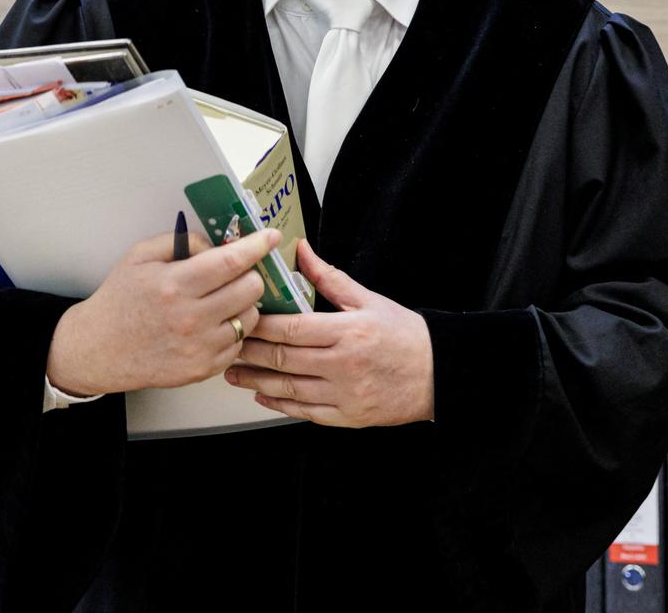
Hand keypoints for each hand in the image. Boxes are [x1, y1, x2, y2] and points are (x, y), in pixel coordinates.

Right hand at [45, 227, 274, 394]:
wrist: (98, 348)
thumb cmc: (120, 299)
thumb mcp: (140, 256)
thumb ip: (182, 242)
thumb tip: (218, 244)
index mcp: (175, 284)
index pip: (231, 261)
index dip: (257, 245)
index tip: (270, 237)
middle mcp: (191, 318)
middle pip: (250, 288)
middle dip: (248, 275)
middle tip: (233, 274)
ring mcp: (199, 347)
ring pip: (250, 317)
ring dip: (243, 304)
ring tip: (221, 300)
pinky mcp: (202, 369)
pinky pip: (238, 344)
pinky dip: (232, 330)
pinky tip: (212, 324)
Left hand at [224, 239, 433, 426]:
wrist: (439, 374)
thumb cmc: (405, 336)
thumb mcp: (369, 300)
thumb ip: (329, 278)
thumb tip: (301, 251)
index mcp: (348, 331)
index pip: (292, 328)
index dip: (261, 325)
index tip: (243, 318)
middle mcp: (343, 365)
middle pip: (284, 359)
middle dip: (251, 352)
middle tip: (228, 344)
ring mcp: (345, 394)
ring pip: (289, 389)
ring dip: (256, 381)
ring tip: (233, 373)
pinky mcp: (348, 416)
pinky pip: (305, 412)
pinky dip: (280, 405)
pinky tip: (263, 396)